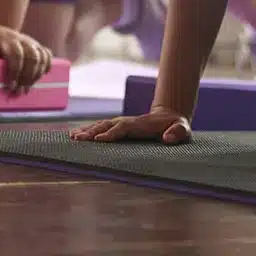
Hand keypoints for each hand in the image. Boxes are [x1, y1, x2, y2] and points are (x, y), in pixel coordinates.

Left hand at [0, 24, 51, 92]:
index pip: (16, 54)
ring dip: (36, 75)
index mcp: (7, 39)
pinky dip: (47, 66)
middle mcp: (22, 40)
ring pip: (41, 57)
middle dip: (27, 77)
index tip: (10, 87)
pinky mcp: (36, 46)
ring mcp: (31, 42)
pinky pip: (47, 55)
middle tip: (18, 93)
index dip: (15, 71)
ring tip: (27, 89)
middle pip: (32, 57)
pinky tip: (41, 77)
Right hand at [69, 106, 190, 144]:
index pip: (123, 128)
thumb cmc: (177, 125)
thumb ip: (178, 132)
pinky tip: (76, 135)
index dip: (111, 134)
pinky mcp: (119, 127)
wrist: (170, 116)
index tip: (99, 140)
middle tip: (78, 138)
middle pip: (107, 125)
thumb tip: (167, 138)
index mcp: (140, 124)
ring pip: (102, 126)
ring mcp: (122, 123)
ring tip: (72, 137)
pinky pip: (102, 128)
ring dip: (87, 131)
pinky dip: (89, 130)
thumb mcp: (183, 128)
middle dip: (92, 131)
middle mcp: (128, 122)